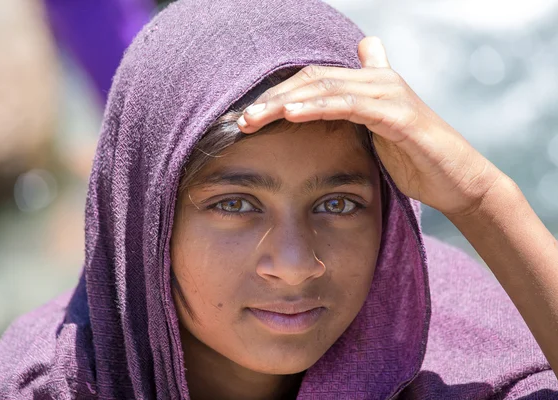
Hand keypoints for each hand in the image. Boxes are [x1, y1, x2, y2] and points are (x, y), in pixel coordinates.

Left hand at [237, 36, 504, 216]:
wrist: (456, 180)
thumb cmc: (414, 160)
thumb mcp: (379, 134)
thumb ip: (356, 114)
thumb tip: (335, 109)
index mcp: (368, 84)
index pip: (312, 79)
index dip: (278, 94)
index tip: (248, 116)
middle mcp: (377, 81)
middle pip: (311, 79)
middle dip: (272, 98)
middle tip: (242, 118)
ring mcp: (388, 94)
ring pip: (325, 88)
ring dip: (284, 102)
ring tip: (254, 118)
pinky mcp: (398, 115)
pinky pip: (349, 104)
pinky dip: (318, 106)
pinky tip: (291, 113)